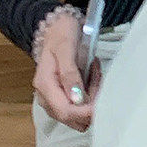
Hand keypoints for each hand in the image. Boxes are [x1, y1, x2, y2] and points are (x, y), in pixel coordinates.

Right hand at [33, 8, 102, 127]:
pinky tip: (90, 78)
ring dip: (91, 98)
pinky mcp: (62, 98)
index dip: (85, 113)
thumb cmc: (61, 35)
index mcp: (44, 85)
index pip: (65, 111)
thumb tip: (77, 99)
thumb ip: (70, 74)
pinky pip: (80, 108)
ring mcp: (53, 100)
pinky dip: (90, 96)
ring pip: (78, 116)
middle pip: (72, 118)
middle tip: (96, 77)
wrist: (56, 28)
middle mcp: (46, 97)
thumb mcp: (66, 49)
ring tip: (93, 73)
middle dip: (90, 104)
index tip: (102, 104)